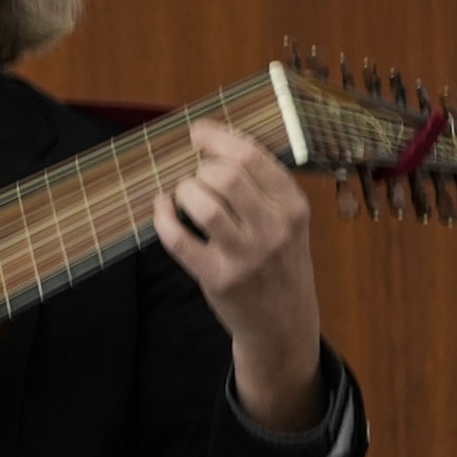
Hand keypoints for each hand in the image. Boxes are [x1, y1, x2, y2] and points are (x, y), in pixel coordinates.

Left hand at [155, 124, 323, 430]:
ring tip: (182, 195)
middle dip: (201, 168)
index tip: (198, 132)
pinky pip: (179, 239)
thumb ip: (262, 187)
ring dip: (184, 192)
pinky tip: (162, 211)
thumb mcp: (288, 223)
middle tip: (194, 175)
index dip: (218, 138)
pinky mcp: (218, 278)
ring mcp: (246, 256)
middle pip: (227, 176)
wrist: (283, 324)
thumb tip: (214, 145)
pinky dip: (162, 218)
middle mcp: (274, 230)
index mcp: (293, 207)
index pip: (253, 157)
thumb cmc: (279, 263)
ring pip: (204, 204)